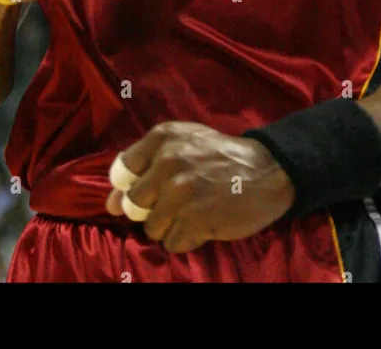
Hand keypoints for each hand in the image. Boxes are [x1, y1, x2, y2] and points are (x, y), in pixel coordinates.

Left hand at [106, 122, 295, 252]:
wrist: (268, 171)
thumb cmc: (221, 157)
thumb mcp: (185, 141)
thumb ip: (147, 163)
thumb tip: (112, 203)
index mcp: (163, 138)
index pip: (121, 172)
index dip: (130, 188)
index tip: (150, 192)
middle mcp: (169, 161)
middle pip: (133, 205)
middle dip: (152, 210)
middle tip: (177, 204)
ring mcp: (182, 191)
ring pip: (152, 227)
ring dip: (171, 226)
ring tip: (194, 211)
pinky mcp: (196, 218)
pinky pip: (173, 243)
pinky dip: (188, 239)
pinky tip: (205, 222)